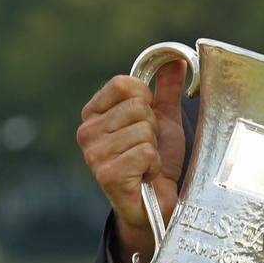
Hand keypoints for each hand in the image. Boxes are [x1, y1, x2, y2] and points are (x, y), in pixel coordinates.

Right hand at [76, 61, 187, 262]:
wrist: (157, 202)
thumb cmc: (155, 161)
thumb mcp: (164, 120)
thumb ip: (166, 90)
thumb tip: (177, 59)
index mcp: (94, 113)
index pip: (124, 83)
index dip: (146, 99)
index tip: (147, 120)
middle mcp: (86, 132)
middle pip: (139, 107)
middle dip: (154, 128)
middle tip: (148, 148)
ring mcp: (93, 154)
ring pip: (144, 130)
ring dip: (155, 149)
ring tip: (146, 164)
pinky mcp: (106, 174)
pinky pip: (145, 152)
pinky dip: (154, 165)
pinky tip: (145, 177)